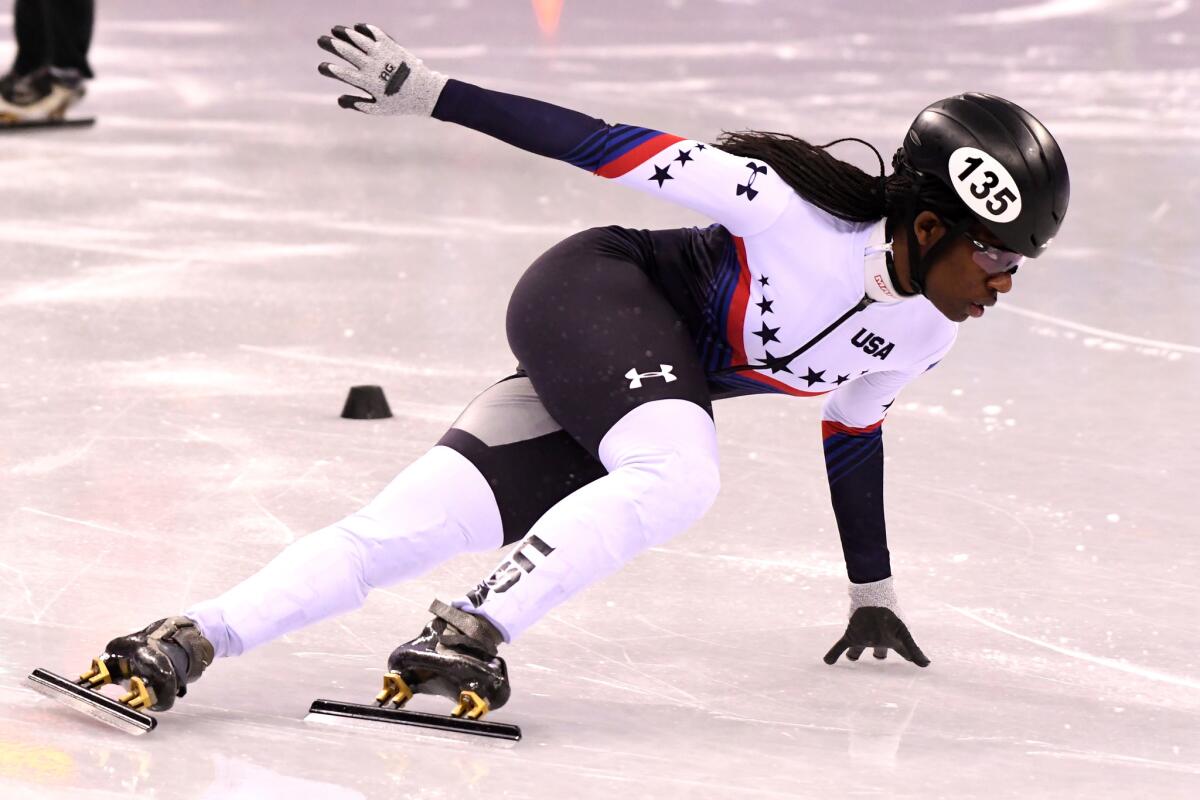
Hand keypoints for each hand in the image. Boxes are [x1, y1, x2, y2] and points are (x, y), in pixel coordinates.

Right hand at [317, 24, 447, 115]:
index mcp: (367, 82)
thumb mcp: (378, 109)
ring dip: (345, 33)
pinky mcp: (391, 46)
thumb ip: (358, 105)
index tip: (322, 66)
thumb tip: (338, 100)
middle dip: (332, 45)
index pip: (343, 74)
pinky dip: (364, 29)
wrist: (424, 92)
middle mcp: (373, 66)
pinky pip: (375, 33)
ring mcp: (382, 54)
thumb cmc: (399, 103)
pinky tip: (357, 27)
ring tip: (335, 30)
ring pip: (359, 39)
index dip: (330, 69)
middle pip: (347, 52)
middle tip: (321, 40)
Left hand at [823, 606, 929, 666]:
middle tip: (877, 658)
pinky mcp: (851, 635)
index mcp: (893, 640)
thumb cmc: (891, 615)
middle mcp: (878, 639)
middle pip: (879, 651)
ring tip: (851, 658)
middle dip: (879, 655)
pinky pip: (840, 646)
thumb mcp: (903, 634)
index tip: (912, 662)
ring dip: (854, 655)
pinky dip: (833, 654)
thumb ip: (913, 650)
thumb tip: (927, 665)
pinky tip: (827, 661)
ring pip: (858, 649)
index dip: (907, 657)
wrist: (874, 598)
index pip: (902, 652)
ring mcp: (864, 637)